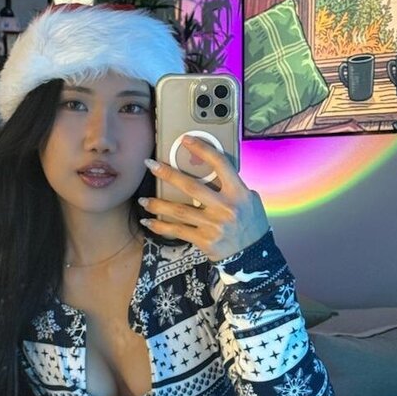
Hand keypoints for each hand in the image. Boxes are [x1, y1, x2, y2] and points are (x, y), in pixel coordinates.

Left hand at [139, 136, 269, 261]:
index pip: (220, 164)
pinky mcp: (204, 240)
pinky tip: (148, 222)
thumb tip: (212, 172)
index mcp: (238, 193)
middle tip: (150, 165)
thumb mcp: (250, 200)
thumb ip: (233, 187)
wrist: (254, 256)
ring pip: (179, 211)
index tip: (185, 140)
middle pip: (191, 187)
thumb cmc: (251, 224)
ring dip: (157, 204)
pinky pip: (178, 231)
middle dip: (168, 174)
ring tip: (142, 200)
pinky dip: (161, 226)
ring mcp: (213, 225)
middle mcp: (225, 207)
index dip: (202, 150)